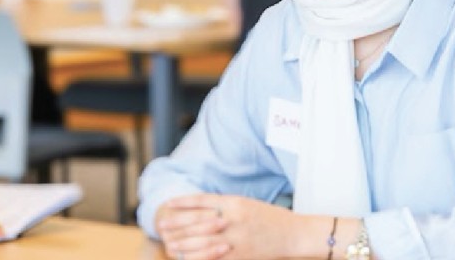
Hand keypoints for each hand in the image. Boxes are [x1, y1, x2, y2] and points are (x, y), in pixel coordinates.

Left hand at [155, 194, 320, 259]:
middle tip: (161, 225)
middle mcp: (233, 219)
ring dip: (183, 242)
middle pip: (197, 221)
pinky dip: (198, 257)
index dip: (183, 203)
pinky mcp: (239, 255)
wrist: (293, 234)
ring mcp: (235, 238)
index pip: (201, 201)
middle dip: (177, 223)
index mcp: (234, 203)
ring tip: (169, 242)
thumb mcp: (246, 205)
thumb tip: (201, 208)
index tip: (168, 204)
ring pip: (201, 240)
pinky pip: (212, 257)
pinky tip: (186, 257)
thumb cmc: (269, 218)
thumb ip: (225, 206)